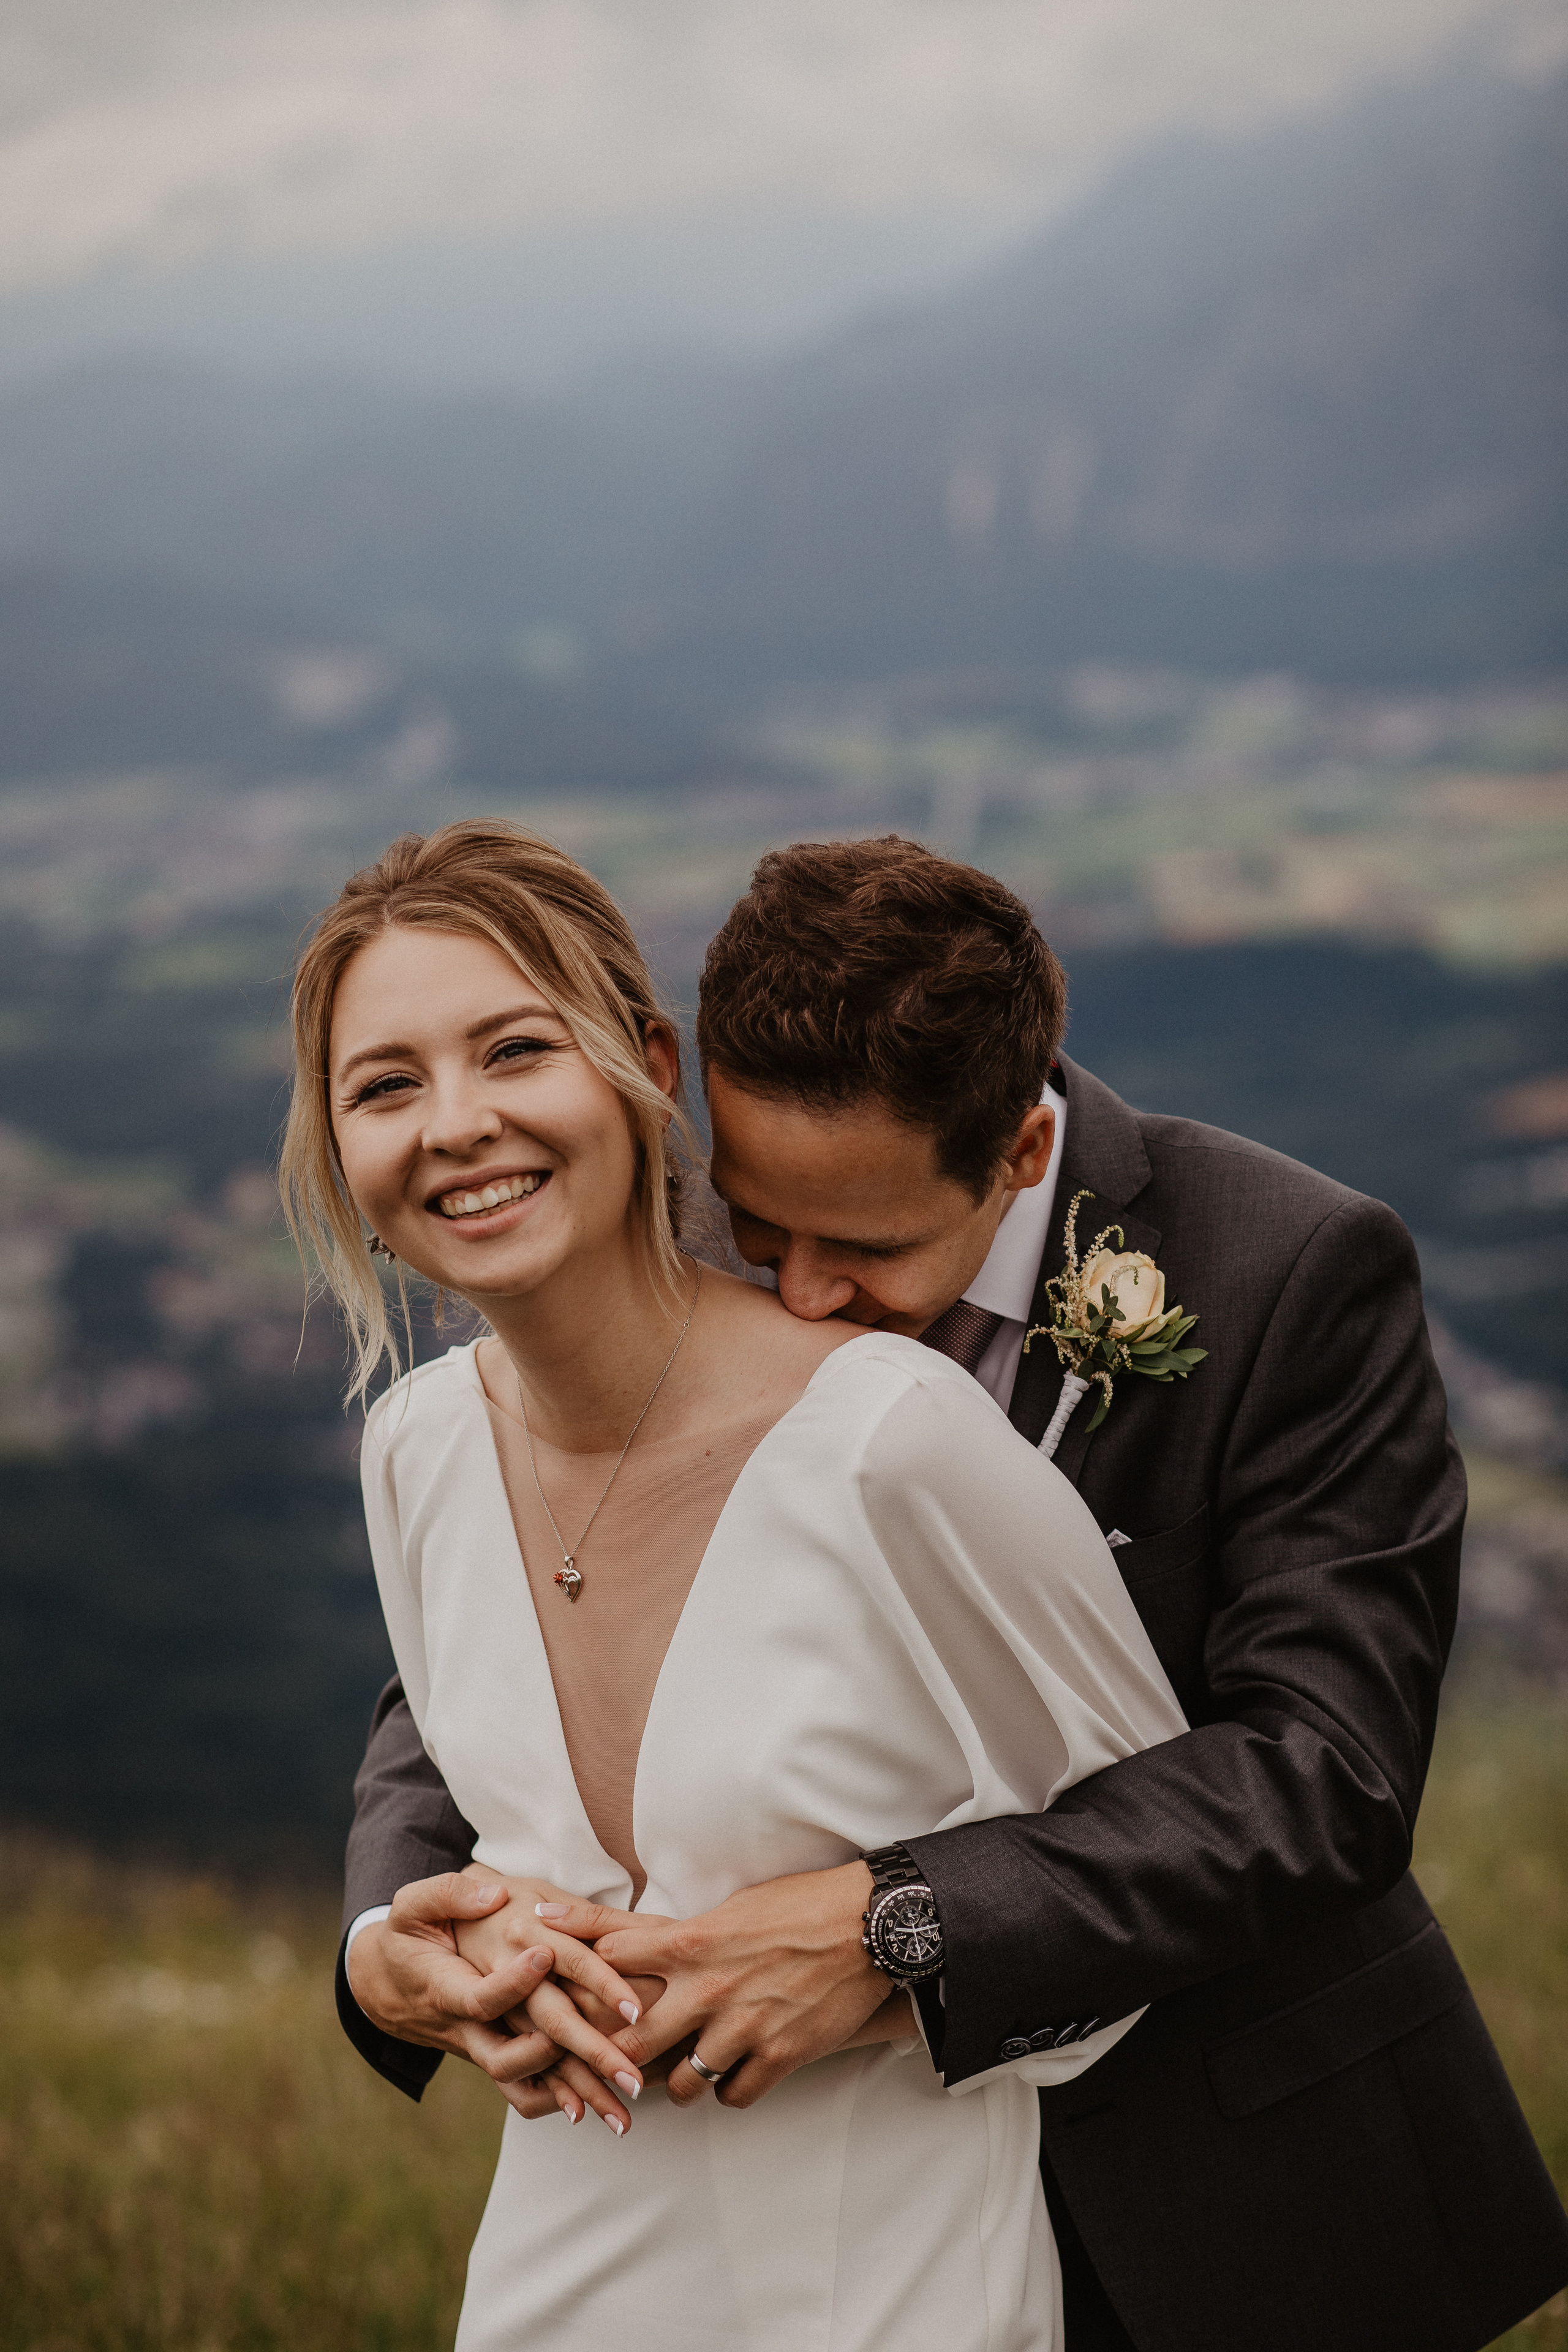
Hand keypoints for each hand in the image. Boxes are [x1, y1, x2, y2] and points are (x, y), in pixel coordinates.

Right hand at [348, 1873, 646, 2132]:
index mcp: (447, 1988)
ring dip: (580, 2089)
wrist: (388, 1983)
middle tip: (626, 2064)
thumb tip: (493, 1894)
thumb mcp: (412, 1907)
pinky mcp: (496, 2050)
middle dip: (575, 2056)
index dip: (511, 1981)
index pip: (481, 1996)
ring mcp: (483, 2044)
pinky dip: (559, 2096)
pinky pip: (524, 2088)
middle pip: (517, 2055)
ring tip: (627, 2097)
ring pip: (527, 2079)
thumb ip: (447, 1895)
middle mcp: (468, 2027)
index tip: (546, 1954)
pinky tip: (599, 2103)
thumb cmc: (408, 1937)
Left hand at [538, 1861, 886, 2109]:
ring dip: (675, 2082)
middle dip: (610, 2058)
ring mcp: (741, 2029)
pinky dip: (728, 2090)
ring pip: (680, 2085)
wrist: (868, 1926)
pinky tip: (731, 2076)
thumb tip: (649, 1942)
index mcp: (689, 1945)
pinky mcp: (778, 2057)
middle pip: (628, 2044)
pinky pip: (732, 2097)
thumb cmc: (799, 1905)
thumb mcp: (732, 1907)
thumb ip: (685, 1934)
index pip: (607, 1960)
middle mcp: (706, 1992)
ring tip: (680, 2073)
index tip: (548, 1976)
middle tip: (602, 2065)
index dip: (575, 1970)